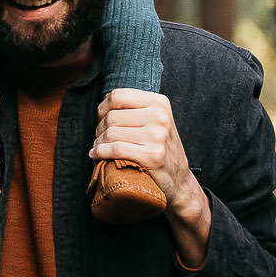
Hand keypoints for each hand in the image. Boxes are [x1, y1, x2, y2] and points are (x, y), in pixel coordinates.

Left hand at [91, 89, 211, 265]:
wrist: (179, 180)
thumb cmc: (160, 148)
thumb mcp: (155, 121)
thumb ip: (134, 108)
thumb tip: (103, 103)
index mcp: (159, 103)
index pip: (117, 96)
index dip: (102, 108)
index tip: (100, 119)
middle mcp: (160, 116)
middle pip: (112, 116)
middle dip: (99, 129)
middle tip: (99, 139)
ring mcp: (157, 136)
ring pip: (111, 133)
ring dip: (98, 142)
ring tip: (97, 148)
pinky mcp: (152, 156)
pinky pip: (115, 149)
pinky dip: (100, 153)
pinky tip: (96, 156)